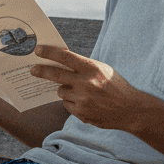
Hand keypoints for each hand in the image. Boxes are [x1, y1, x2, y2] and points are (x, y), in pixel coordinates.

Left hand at [29, 45, 144, 129]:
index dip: (49, 53)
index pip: (66, 57)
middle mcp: (85, 84)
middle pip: (55, 75)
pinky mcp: (81, 114)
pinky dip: (72, 102)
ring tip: (81, 91)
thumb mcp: (102, 70)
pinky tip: (86, 103)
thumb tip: (59, 61)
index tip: (37, 50)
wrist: (130, 110)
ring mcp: (82, 100)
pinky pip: (67, 105)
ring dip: (65, 90)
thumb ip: (83, 66)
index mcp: (92, 69)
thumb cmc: (115, 86)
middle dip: (41, 71)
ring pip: (61, 92)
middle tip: (32, 70)